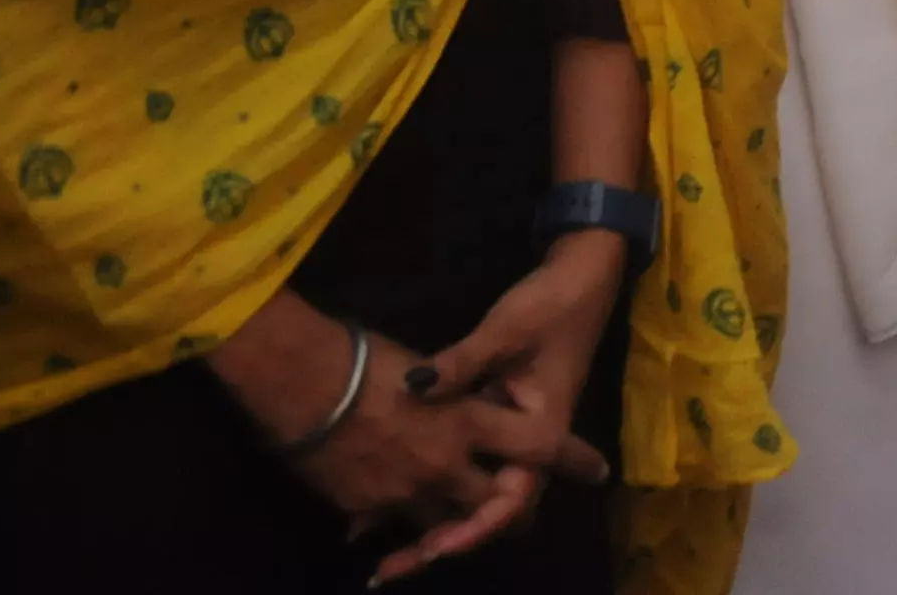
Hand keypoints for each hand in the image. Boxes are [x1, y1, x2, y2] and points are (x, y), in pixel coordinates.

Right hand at [210, 289, 605, 581]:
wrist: (299, 383)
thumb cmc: (367, 358)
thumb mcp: (421, 363)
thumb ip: (455, 380)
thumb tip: (460, 391)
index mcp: (469, 422)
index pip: (538, 447)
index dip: (571, 459)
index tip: (597, 471)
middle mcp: (445, 465)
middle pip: (492, 503)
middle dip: (505, 514)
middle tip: (520, 519)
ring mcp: (405, 492)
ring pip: (444, 524)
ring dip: (450, 530)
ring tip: (454, 539)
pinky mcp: (365, 506)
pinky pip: (390, 526)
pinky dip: (392, 530)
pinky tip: (383, 538)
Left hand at [381, 236, 627, 580]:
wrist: (583, 276)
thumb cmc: (551, 306)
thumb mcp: (506, 332)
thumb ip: (459, 366)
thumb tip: (412, 388)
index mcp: (540, 429)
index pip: (511, 498)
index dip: (473, 528)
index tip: (434, 548)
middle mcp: (527, 445)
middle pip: (488, 513)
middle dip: (444, 543)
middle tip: (392, 569)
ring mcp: (510, 438)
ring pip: (474, 497)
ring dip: (434, 525)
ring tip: (384, 555)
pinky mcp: (495, 425)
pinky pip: (465, 470)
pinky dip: (432, 493)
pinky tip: (384, 508)